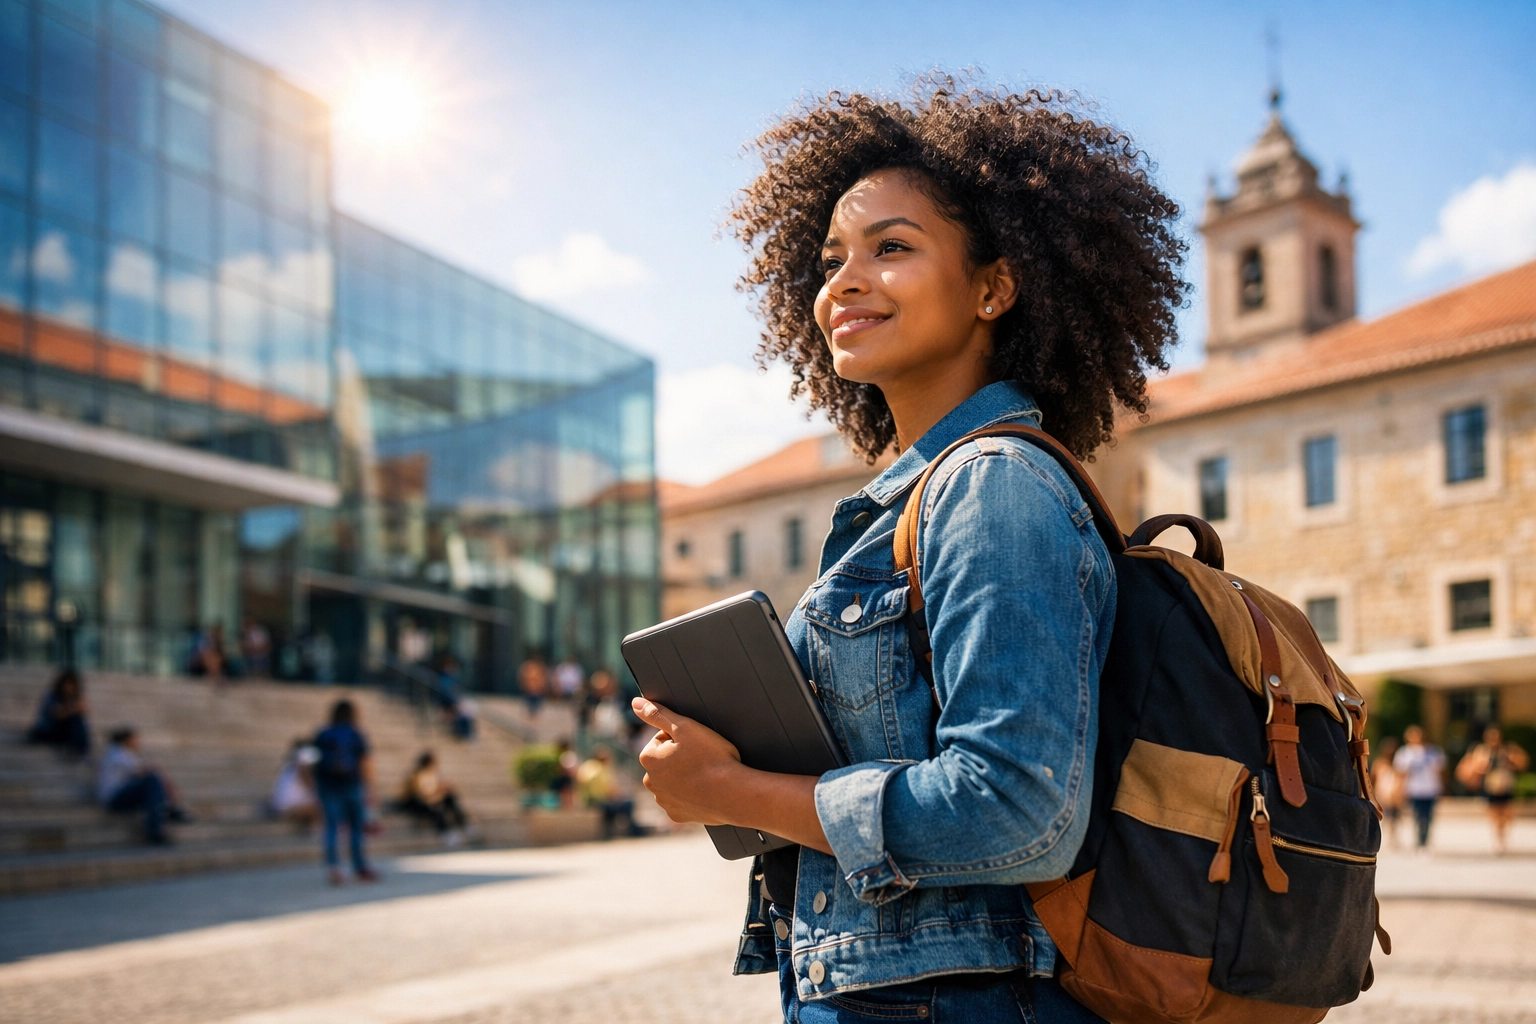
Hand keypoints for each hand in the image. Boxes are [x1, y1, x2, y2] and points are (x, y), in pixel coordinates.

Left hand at [632, 698, 743, 825]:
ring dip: (686, 776)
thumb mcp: (685, 726)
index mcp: (648, 758)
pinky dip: (692, 795)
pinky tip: (706, 791)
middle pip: (666, 761)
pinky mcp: (678, 815)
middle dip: (681, 757)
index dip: (682, 737)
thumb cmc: (711, 758)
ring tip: (706, 774)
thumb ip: (657, 713)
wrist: (733, 794)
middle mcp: (650, 781)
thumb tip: (636, 703)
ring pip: (674, 781)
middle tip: (704, 758)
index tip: (697, 743)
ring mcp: (664, 801)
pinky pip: (683, 800)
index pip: (663, 738)